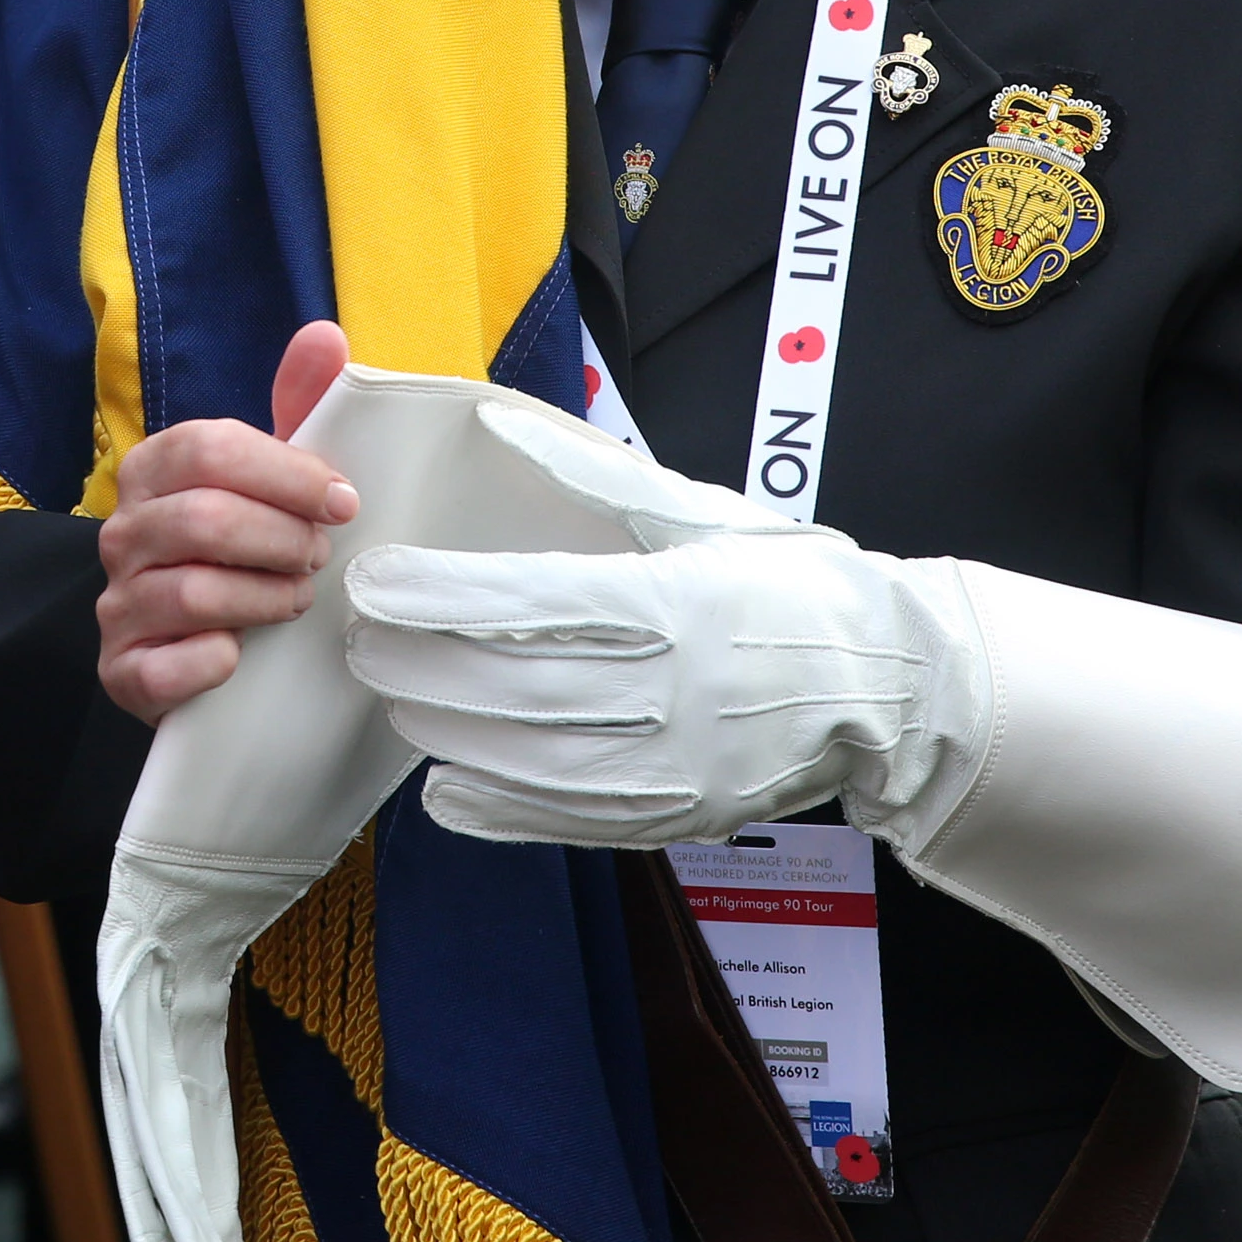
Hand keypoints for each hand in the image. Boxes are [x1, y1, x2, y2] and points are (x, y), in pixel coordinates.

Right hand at [95, 322, 354, 723]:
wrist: (191, 644)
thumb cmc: (240, 548)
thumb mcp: (267, 475)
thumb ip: (297, 406)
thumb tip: (326, 335)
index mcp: (151, 470)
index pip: (209, 449)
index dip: (287, 474)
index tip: (343, 501)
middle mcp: (121, 532)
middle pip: (204, 520)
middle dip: (282, 540)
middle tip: (318, 555)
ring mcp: (116, 604)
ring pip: (193, 593)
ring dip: (264, 598)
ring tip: (295, 598)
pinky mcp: (121, 671)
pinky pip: (168, 667)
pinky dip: (215, 661)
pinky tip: (241, 656)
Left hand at [344, 514, 974, 848]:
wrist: (881, 681)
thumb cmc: (780, 581)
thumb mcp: (695, 509)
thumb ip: (589, 472)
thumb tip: (495, 420)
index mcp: (675, 600)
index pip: (528, 601)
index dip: (439, 595)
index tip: (375, 581)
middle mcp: (672, 689)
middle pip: (511, 686)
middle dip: (418, 665)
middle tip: (360, 641)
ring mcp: (675, 765)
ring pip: (527, 759)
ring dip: (444, 732)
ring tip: (395, 698)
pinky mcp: (677, 817)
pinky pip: (564, 820)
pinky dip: (493, 805)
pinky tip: (445, 780)